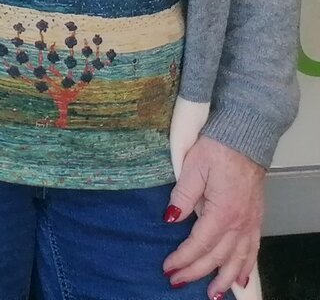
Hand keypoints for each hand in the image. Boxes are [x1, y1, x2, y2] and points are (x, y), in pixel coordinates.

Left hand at [164, 135, 265, 296]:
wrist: (245, 139)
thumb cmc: (217, 149)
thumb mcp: (192, 168)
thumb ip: (182, 195)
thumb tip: (171, 218)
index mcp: (223, 211)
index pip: (199, 243)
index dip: (183, 258)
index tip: (168, 268)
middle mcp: (240, 222)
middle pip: (217, 256)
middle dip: (196, 272)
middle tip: (177, 282)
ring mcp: (250, 222)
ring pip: (238, 259)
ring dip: (224, 278)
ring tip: (212, 294)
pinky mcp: (255, 219)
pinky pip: (253, 250)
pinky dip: (246, 267)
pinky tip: (240, 278)